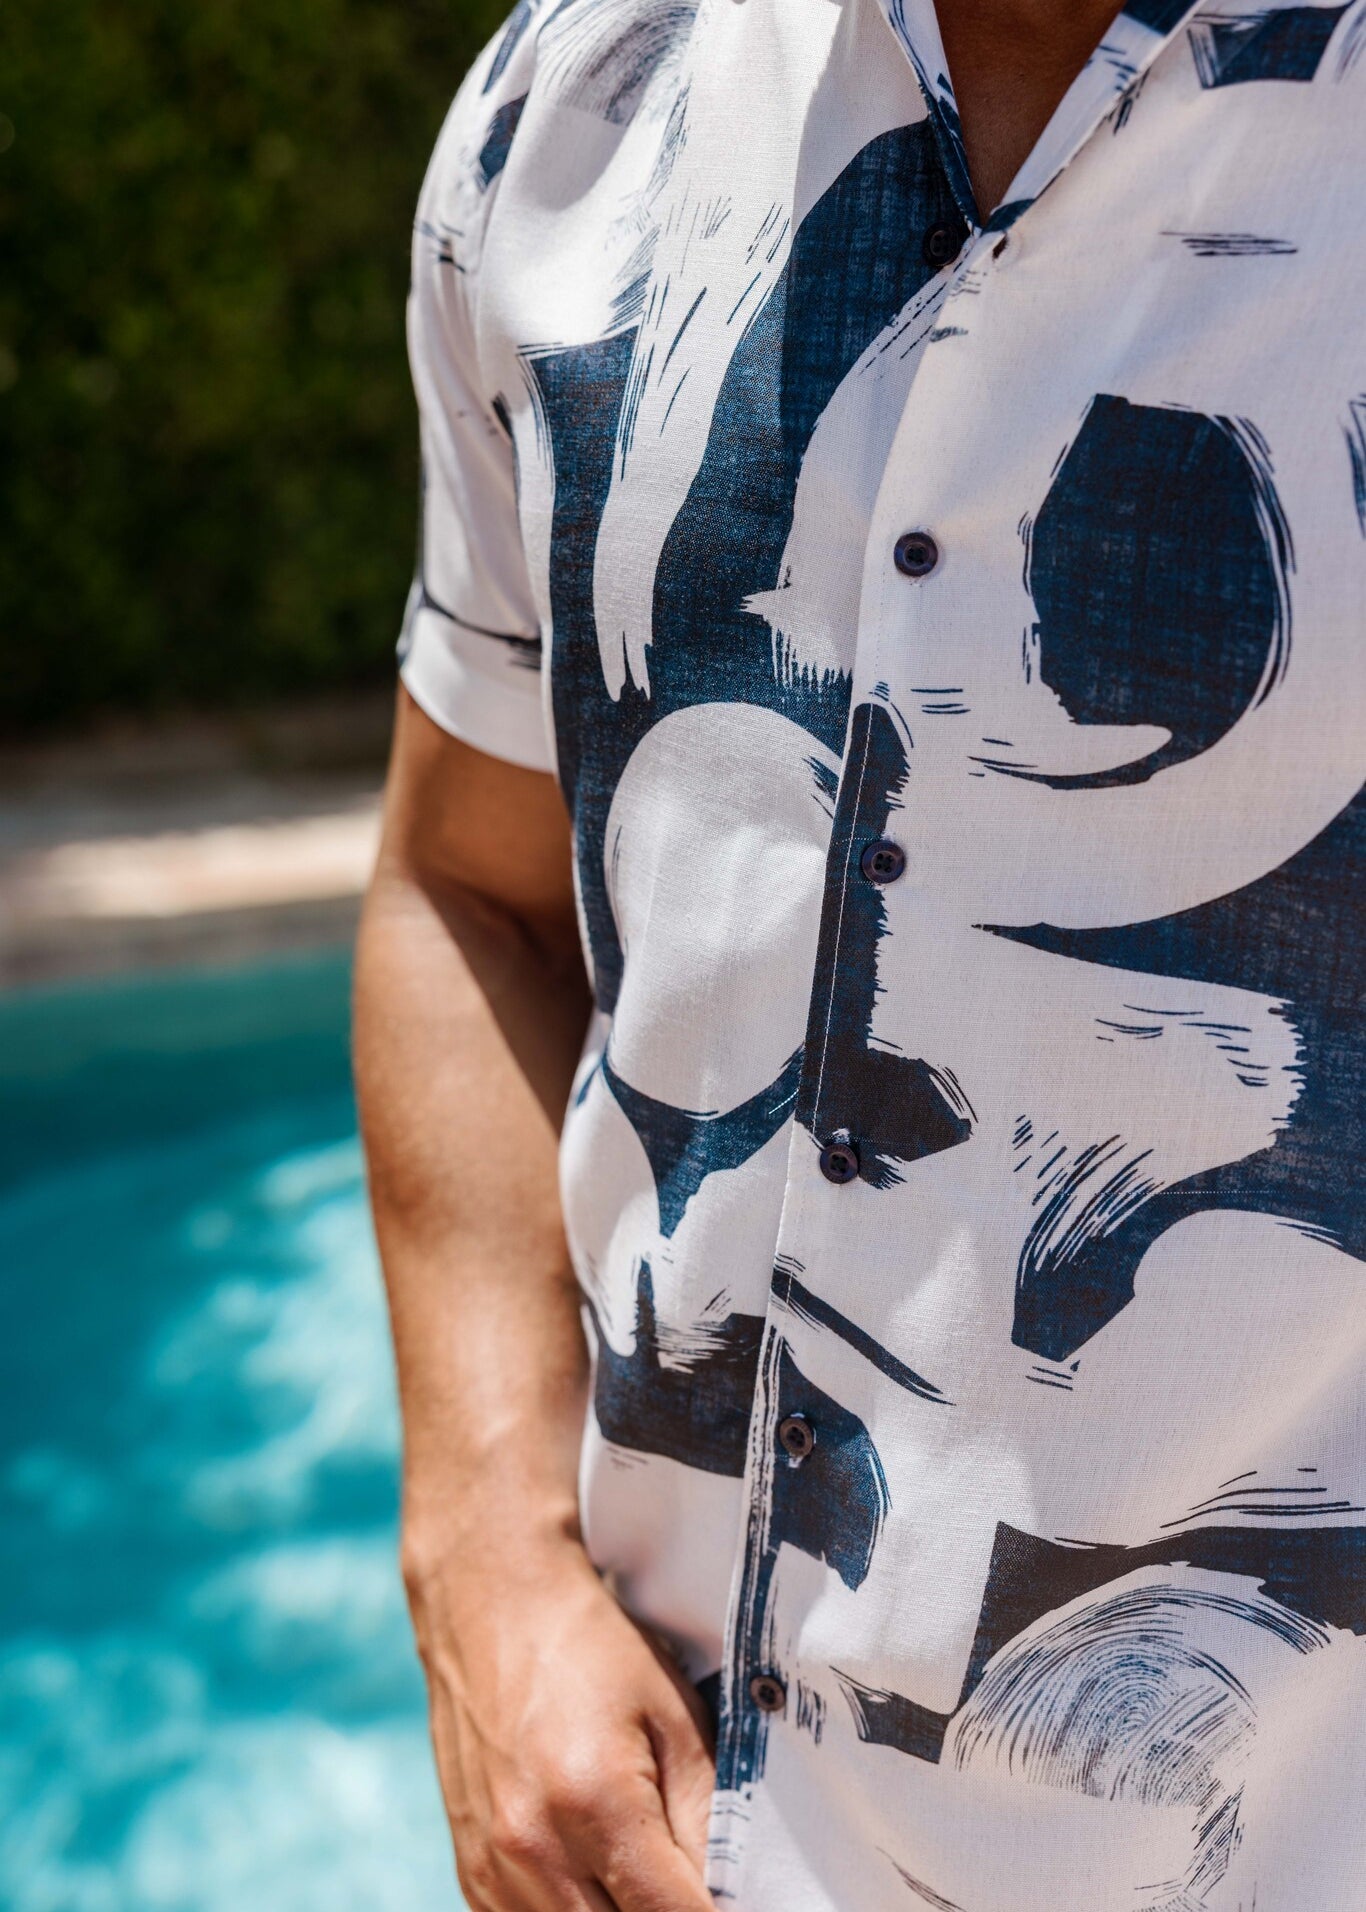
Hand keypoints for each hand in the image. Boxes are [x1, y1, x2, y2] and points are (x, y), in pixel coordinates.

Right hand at [405, 1535, 717, 1911]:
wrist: (491, 1605)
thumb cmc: (592, 1649)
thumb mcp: (675, 1715)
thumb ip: (710, 1816)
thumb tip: (739, 1894)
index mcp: (594, 1801)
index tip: (741, 1900)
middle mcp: (532, 1849)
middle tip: (694, 1884)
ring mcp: (491, 1869)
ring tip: (651, 1878)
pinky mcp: (470, 1874)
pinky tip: (603, 1881)